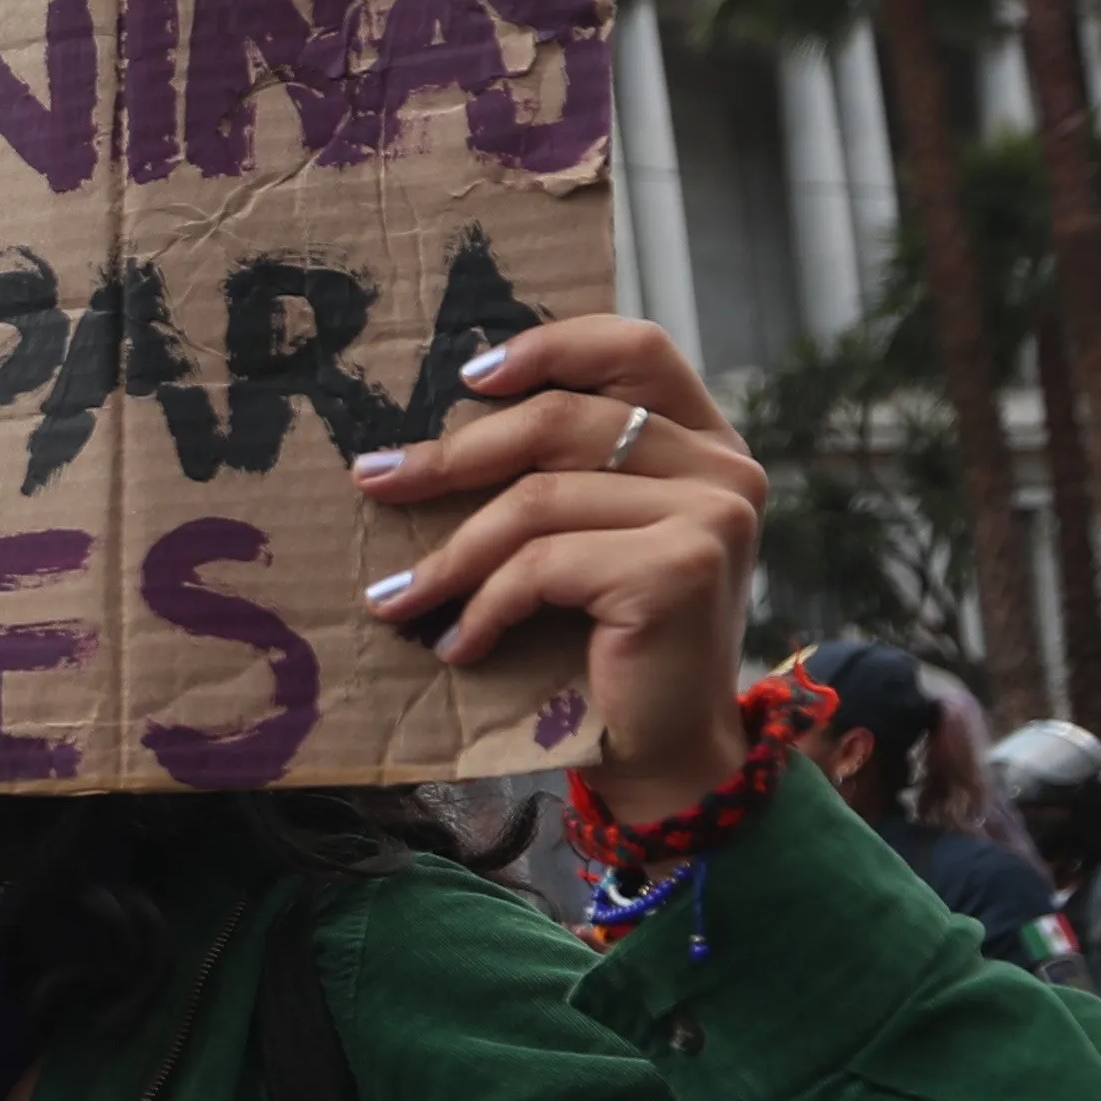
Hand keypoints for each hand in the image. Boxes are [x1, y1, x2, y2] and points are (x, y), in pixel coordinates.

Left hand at [341, 315, 768, 823]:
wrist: (666, 753)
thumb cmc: (613, 648)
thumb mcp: (596, 541)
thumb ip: (568, 475)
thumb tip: (434, 435)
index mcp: (707, 442)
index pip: (635, 349)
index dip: (549, 347)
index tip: (465, 377)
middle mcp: (724, 467)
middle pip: (562, 422)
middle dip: (454, 454)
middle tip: (376, 481)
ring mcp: (711, 514)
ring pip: (538, 502)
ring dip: (452, 555)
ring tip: (399, 598)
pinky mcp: (679, 569)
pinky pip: (543, 566)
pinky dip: (485, 607)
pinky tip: (459, 645)